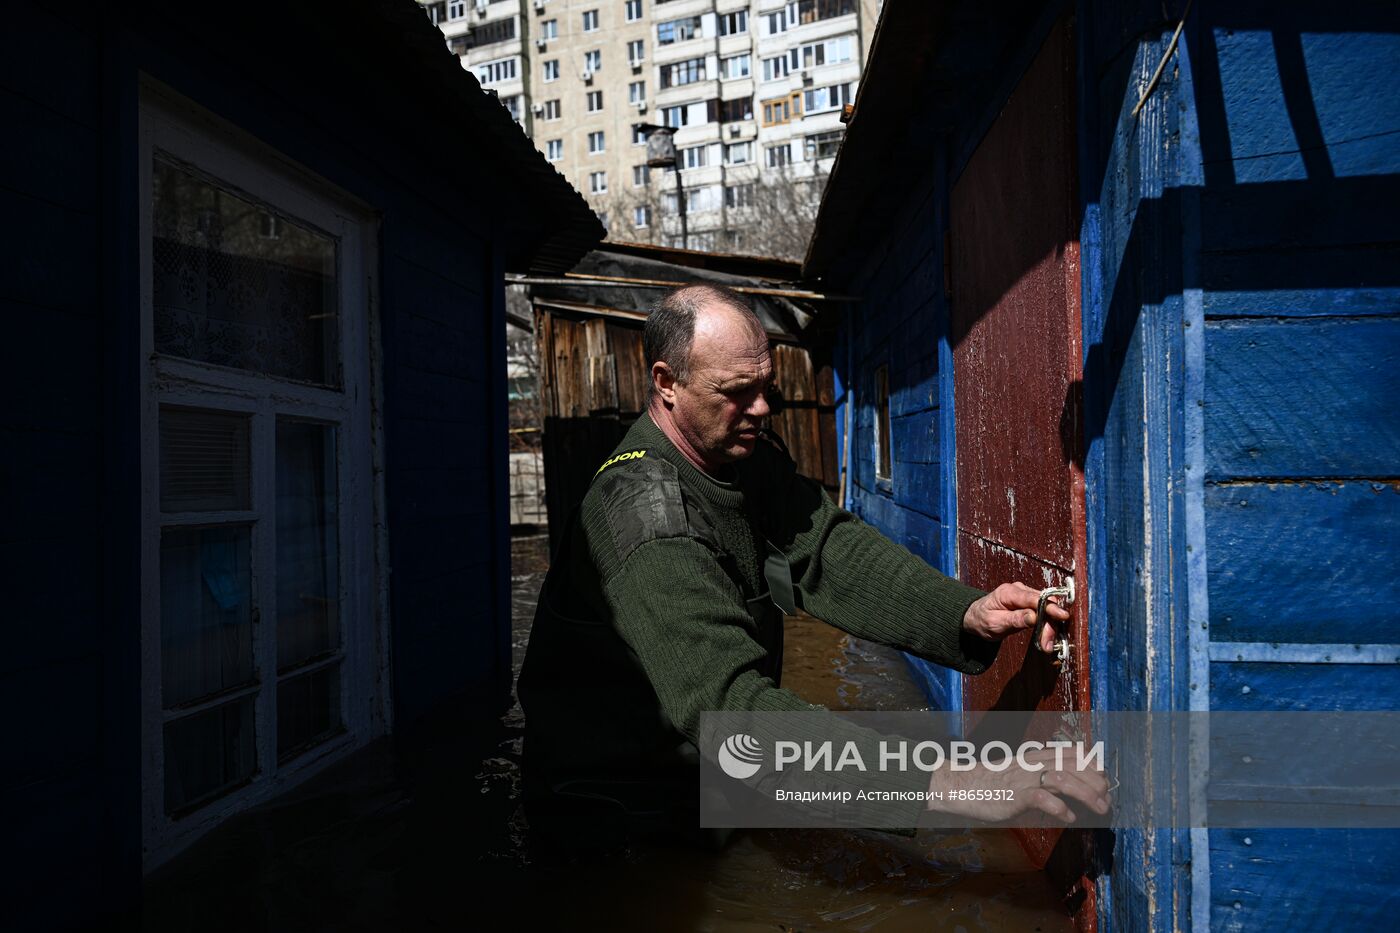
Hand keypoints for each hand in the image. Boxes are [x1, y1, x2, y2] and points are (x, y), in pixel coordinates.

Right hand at [926, 748, 1110, 823]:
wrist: (962, 785)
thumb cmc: (990, 783)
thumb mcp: (1019, 773)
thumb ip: (1040, 777)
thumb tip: (1064, 791)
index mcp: (1035, 757)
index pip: (1071, 753)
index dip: (1092, 763)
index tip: (1104, 777)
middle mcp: (1033, 764)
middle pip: (1074, 765)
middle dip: (1097, 781)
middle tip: (1107, 799)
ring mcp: (1025, 778)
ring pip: (1064, 779)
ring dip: (1087, 794)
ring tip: (1100, 808)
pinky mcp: (1016, 795)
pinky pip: (1043, 798)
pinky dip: (1061, 808)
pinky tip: (1069, 817)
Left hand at [962, 582, 1068, 652]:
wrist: (975, 617)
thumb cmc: (982, 620)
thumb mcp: (995, 623)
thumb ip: (1015, 619)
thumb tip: (1034, 617)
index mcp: (1009, 592)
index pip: (1035, 598)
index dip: (1050, 607)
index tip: (1062, 616)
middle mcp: (1019, 590)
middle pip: (1044, 603)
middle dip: (1049, 624)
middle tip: (1047, 643)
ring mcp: (1025, 595)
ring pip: (1046, 608)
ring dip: (1049, 626)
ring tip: (1046, 644)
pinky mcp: (1029, 602)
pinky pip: (1043, 610)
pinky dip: (1046, 624)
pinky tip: (1045, 637)